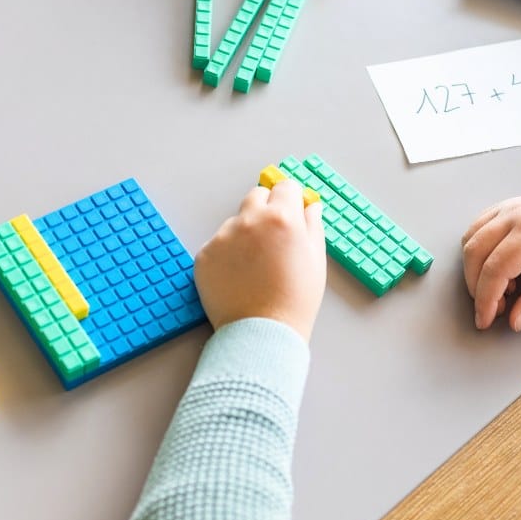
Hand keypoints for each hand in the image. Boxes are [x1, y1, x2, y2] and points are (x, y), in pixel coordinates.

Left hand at [193, 180, 326, 341]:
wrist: (262, 332)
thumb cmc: (295, 300)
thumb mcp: (315, 260)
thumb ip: (312, 226)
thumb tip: (310, 206)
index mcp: (282, 217)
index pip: (285, 187)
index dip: (290, 199)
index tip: (291, 211)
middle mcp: (250, 220)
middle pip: (256, 196)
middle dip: (266, 209)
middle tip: (273, 239)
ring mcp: (223, 237)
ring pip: (235, 222)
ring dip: (245, 234)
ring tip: (255, 267)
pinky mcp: (204, 255)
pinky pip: (218, 245)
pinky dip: (227, 256)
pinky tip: (239, 277)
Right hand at [461, 187, 520, 330]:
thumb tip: (516, 320)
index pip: (495, 269)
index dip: (485, 300)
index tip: (484, 319)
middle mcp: (516, 215)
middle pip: (475, 254)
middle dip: (476, 288)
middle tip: (491, 309)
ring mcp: (509, 207)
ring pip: (470, 240)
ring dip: (474, 270)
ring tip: (498, 289)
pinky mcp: (506, 206)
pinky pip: (476, 228)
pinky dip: (477, 251)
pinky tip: (495, 267)